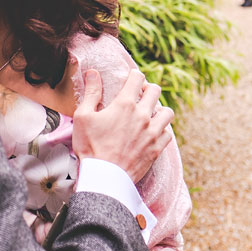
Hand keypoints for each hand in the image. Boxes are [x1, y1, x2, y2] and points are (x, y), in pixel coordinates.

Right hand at [73, 69, 172, 183]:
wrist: (104, 177)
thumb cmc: (90, 146)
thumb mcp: (83, 116)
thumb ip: (91, 92)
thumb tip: (92, 73)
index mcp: (125, 104)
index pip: (137, 78)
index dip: (133, 75)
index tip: (130, 79)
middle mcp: (143, 115)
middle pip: (155, 90)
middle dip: (147, 89)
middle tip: (139, 95)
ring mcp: (153, 132)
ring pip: (167, 112)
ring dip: (159, 109)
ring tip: (149, 114)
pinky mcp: (157, 148)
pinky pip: (168, 133)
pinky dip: (162, 130)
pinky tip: (153, 132)